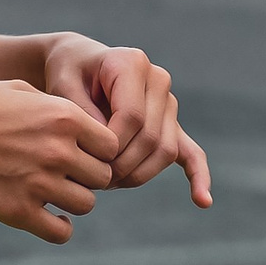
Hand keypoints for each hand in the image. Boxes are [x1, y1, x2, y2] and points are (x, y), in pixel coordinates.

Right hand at [0, 79, 122, 244]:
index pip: (111, 144)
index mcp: (64, 116)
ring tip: (52, 191)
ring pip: (86, 204)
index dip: (99, 149)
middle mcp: (58, 150)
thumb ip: (54, 105)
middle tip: (66, 172)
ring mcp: (40, 183)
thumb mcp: (17, 89)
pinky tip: (46, 216)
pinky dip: (58, 226)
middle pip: (102, 176)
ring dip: (73, 199)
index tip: (81, 150)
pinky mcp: (18, 212)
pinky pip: (61, 231)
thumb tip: (79, 124)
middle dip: (87, 175)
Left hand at [41, 34, 213, 203]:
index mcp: (132, 63)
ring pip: (164, 151)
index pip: (133, 116)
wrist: (79, 66)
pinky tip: (202, 201)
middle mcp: (158, 80)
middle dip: (121, 165)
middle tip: (93, 180)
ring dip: (138, 175)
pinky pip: (191, 152)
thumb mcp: (62, 87)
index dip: (111, 145)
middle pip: (150, 137)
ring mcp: (168, 102)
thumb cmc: (67, 75)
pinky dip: (198, 176)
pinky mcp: (172, 123)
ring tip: (108, 185)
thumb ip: (82, 114)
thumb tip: (108, 148)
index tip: (86, 160)